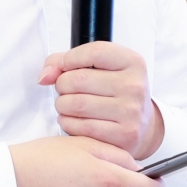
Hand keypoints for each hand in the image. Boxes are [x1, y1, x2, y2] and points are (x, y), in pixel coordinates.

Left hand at [39, 42, 164, 160]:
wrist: (142, 125)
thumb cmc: (115, 92)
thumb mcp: (101, 67)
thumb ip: (67, 61)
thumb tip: (45, 76)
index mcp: (132, 62)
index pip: (94, 51)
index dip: (70, 59)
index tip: (65, 67)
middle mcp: (134, 86)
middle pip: (78, 80)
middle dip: (62, 85)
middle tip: (65, 90)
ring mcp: (130, 112)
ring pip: (75, 104)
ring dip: (62, 105)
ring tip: (67, 105)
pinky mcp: (123, 135)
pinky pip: (80, 127)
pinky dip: (68, 123)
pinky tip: (73, 119)